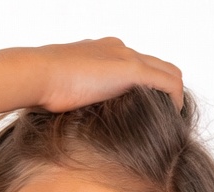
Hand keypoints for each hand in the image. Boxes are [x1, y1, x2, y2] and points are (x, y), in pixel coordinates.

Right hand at [33, 38, 182, 113]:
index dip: (143, 87)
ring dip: (173, 96)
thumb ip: (75, 99)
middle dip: (164, 91)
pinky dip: (175, 100)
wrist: (38, 75)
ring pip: (168, 71)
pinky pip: (168, 83)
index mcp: (101, 52)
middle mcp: (118, 49)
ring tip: (169, 121)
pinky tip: (172, 119)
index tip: (144, 111)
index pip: (134, 64)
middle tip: (163, 118)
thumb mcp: (61, 93)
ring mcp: (126, 57)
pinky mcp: (132, 70)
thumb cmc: (40, 88)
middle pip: (157, 65)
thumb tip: (71, 119)